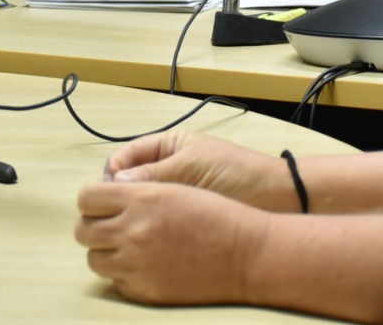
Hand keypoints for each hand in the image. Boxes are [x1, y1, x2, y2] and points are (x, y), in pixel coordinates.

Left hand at [76, 181, 267, 304]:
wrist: (245, 254)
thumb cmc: (216, 215)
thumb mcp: (175, 186)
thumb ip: (137, 189)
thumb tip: (106, 193)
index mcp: (141, 199)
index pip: (86, 197)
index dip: (91, 198)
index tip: (99, 202)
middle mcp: (133, 231)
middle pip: (82, 230)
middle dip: (92, 225)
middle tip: (108, 224)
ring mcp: (137, 265)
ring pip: (94, 259)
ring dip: (105, 251)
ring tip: (126, 246)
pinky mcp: (145, 291)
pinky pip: (115, 282)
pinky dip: (124, 273)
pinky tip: (145, 264)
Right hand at [104, 130, 296, 210]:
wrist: (276, 198)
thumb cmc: (238, 174)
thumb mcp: (191, 168)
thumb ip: (153, 174)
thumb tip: (114, 182)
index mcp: (169, 146)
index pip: (127, 157)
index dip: (113, 173)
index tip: (106, 192)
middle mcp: (169, 167)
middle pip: (130, 181)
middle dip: (119, 195)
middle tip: (113, 214)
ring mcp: (176, 193)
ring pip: (142, 203)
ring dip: (133, 213)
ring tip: (127, 227)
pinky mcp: (184, 216)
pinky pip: (158, 219)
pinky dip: (149, 226)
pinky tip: (144, 238)